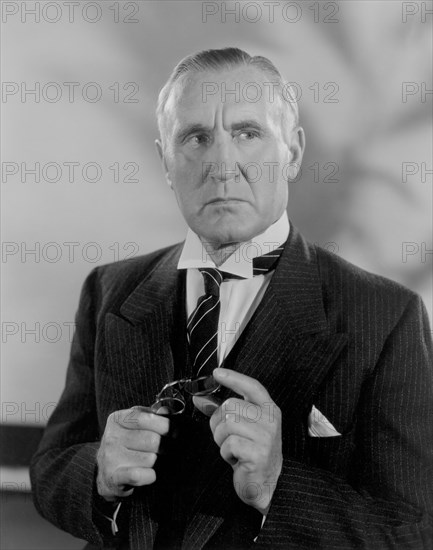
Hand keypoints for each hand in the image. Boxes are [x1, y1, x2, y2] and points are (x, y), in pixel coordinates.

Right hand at [96, 406, 168, 500]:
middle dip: (163, 446)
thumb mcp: (135, 424)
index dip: (165, 425)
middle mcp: (112, 437)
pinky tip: (148, 473)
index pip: (147, 418)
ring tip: (150, 461)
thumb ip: (152, 415)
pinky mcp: (113, 478)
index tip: (174, 432)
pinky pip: (141, 476)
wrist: (106, 473)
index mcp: (117, 419)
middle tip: (163, 450)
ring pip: (150, 459)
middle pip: (152, 440)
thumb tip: (166, 411)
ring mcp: (111, 458)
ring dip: (155, 461)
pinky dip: (150, 476)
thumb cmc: (126, 444)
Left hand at [193, 368, 281, 513]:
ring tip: (233, 448)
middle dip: (220, 422)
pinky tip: (236, 459)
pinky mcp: (259, 454)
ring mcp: (266, 437)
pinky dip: (226, 453)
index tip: (217, 373)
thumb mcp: (242, 427)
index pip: (252, 386)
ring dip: (222, 439)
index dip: (233, 378)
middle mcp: (271, 420)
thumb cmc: (252, 452)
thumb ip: (225, 411)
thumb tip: (201, 399)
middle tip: (228, 437)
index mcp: (269, 409)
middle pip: (231, 405)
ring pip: (227, 424)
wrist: (264, 484)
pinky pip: (229, 444)